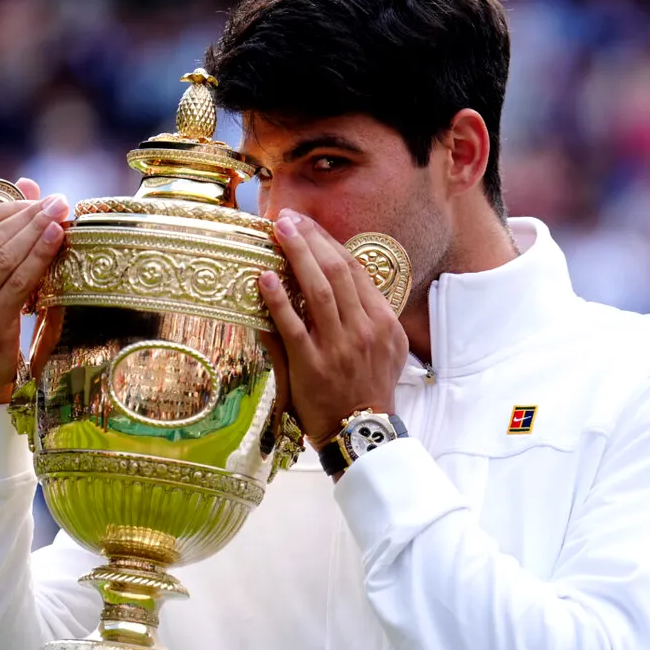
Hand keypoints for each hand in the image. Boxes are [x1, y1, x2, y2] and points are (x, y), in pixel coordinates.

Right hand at [0, 178, 69, 403]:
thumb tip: (28, 183)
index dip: (12, 205)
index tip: (42, 198)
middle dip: (31, 215)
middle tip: (61, 202)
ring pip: (7, 256)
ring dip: (39, 232)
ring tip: (64, 215)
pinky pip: (19, 282)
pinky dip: (40, 257)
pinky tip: (58, 240)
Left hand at [258, 209, 407, 448]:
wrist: (362, 431)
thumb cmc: (369, 388)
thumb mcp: (385, 349)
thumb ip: (365, 316)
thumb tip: (335, 284)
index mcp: (382, 321)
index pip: (355, 270)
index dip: (330, 243)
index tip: (310, 225)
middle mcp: (363, 329)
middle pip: (337, 272)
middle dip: (311, 240)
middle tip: (288, 218)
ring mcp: (338, 347)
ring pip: (319, 291)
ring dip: (297, 256)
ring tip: (278, 232)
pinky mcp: (312, 365)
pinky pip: (293, 325)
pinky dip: (279, 299)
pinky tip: (265, 278)